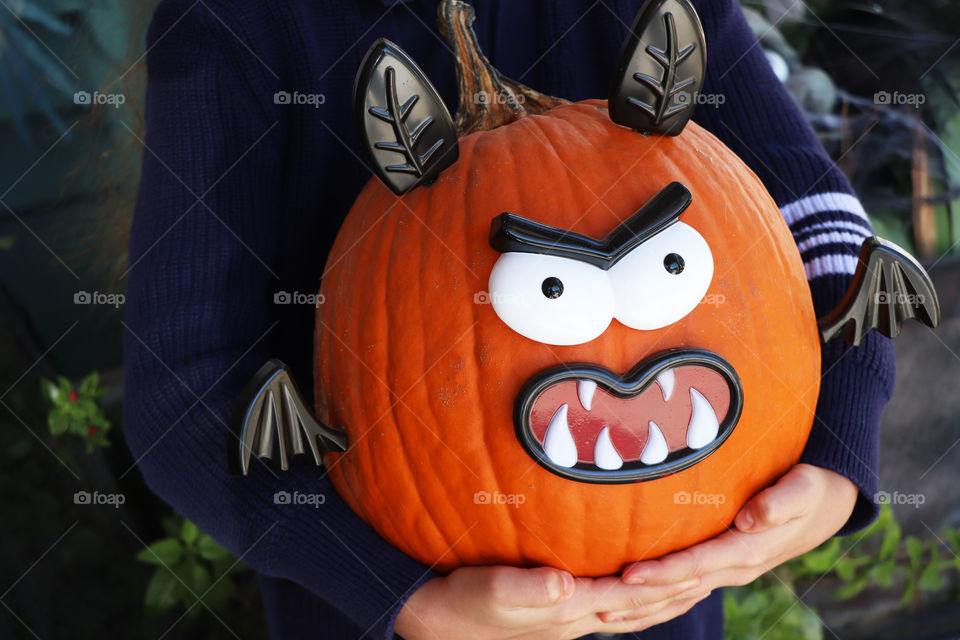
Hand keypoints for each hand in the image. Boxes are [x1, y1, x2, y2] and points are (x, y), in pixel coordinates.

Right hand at [395, 564, 708, 638]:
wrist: (433, 617)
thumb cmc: (461, 600)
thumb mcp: (491, 590)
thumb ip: (527, 587)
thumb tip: (564, 583)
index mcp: (566, 609)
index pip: (627, 597)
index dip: (662, 582)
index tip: (698, 565)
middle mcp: (574, 617)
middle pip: (637, 609)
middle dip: (676, 593)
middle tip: (715, 574)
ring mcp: (566, 618)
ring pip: (627, 613)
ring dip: (663, 601)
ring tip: (693, 584)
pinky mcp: (554, 611)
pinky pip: (607, 609)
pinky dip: (633, 602)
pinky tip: (636, 589)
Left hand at [605, 463, 856, 621]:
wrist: (825, 505)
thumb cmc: (810, 489)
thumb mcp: (803, 489)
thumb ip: (780, 503)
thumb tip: (750, 518)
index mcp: (748, 550)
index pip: (697, 565)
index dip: (664, 572)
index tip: (629, 575)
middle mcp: (734, 569)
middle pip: (680, 589)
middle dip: (640, 599)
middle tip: (597, 603)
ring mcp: (727, 573)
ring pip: (679, 598)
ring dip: (642, 609)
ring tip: (599, 615)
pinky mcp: (721, 569)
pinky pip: (684, 592)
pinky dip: (657, 603)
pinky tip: (627, 607)